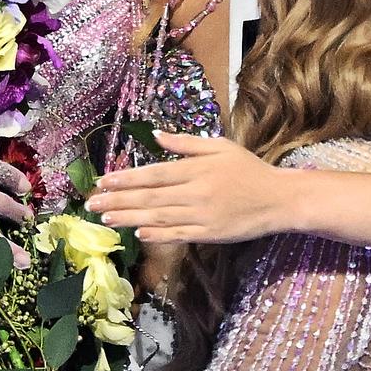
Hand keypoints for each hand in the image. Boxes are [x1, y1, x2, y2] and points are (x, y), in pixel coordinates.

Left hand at [85, 129, 284, 242]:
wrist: (279, 199)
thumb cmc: (248, 170)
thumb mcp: (220, 146)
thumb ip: (186, 143)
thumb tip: (155, 135)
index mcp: (195, 170)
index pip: (152, 174)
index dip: (125, 178)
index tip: (102, 182)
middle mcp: (194, 193)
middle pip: (149, 197)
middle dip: (117, 200)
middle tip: (91, 204)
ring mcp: (201, 216)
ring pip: (158, 217)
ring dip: (129, 218)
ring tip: (105, 218)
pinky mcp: (209, 235)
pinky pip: (178, 235)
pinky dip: (158, 235)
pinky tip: (138, 233)